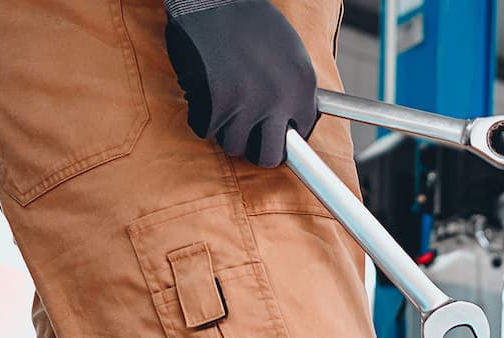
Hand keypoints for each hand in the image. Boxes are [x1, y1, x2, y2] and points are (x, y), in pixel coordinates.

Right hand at [164, 0, 319, 167]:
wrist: (215, 0)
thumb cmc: (249, 21)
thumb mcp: (289, 52)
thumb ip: (292, 88)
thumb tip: (290, 122)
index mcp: (303, 87)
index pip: (300, 135)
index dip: (282, 136)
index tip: (271, 134)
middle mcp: (280, 100)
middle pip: (270, 156)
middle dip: (256, 150)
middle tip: (246, 138)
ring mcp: (248, 104)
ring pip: (234, 145)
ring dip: (225, 129)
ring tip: (222, 103)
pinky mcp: (218, 103)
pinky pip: (206, 130)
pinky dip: (201, 117)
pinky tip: (204, 95)